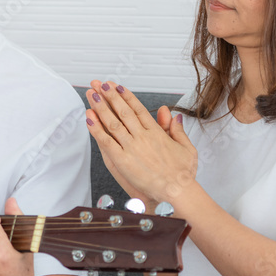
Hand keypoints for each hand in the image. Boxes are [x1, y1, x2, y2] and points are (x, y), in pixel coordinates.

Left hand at [85, 80, 197, 204]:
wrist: (178, 191)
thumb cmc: (183, 174)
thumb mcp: (186, 148)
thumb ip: (177, 130)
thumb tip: (173, 116)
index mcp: (156, 133)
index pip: (138, 109)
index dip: (126, 97)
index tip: (117, 87)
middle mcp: (143, 137)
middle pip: (123, 111)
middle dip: (110, 96)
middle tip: (100, 84)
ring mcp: (132, 147)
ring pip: (113, 123)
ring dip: (101, 107)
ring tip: (92, 94)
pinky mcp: (123, 160)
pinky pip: (107, 141)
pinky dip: (97, 129)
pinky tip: (89, 118)